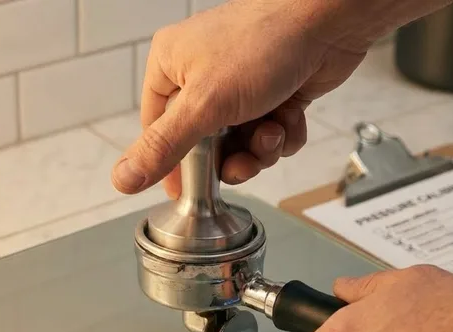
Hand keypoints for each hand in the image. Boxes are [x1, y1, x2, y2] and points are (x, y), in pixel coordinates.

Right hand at [110, 0, 370, 197]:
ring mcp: (242, 83)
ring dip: (261, 148)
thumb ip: (163, 146)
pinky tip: (291, 117)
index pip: (158, 129)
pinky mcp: (276, 92)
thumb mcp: (204, 104)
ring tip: (272, 130)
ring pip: (241, 142)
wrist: (330, 20)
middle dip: (230, 157)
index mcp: (172, 66)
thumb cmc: (264, 42)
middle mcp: (204, 74)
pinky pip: (270, 132)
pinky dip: (283, 134)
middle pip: (204, 143)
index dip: (174, 163)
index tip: (187, 190)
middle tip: (244, 159)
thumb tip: (123, 178)